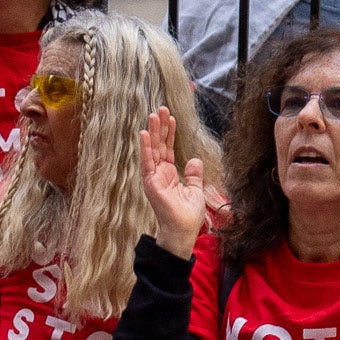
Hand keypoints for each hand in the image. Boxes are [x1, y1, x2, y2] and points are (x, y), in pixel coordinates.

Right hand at [139, 110, 211, 256]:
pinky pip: (147, 162)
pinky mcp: (150, 183)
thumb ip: (194, 174)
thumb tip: (194, 159)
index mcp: (170, 174)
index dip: (169, 133)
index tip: (170, 117)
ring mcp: (153, 177)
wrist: (183, 231)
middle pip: (159, 146)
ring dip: (152, 132)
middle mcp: (159, 173)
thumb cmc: (188, 214)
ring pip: (152, 150)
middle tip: (160, 108)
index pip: (168, 149)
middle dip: (160, 127)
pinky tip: (143, 133)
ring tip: (153, 115)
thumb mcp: (196, 189)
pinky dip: (145, 148)